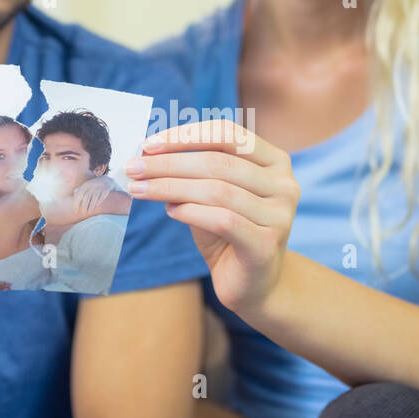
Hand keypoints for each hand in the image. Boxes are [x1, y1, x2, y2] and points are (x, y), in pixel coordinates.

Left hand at [71, 174, 116, 213]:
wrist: (106, 180)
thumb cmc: (93, 185)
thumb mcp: (86, 186)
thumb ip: (79, 190)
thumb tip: (74, 194)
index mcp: (86, 185)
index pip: (79, 195)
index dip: (76, 203)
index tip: (76, 210)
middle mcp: (92, 186)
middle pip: (87, 197)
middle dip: (84, 206)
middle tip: (83, 213)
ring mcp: (100, 187)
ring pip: (94, 198)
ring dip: (91, 206)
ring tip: (89, 212)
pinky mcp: (107, 189)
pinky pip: (102, 196)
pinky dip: (99, 201)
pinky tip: (97, 205)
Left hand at [128, 120, 298, 319]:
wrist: (254, 283)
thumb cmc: (229, 232)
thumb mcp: (213, 193)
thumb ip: (194, 171)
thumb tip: (148, 154)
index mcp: (275, 161)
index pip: (228, 134)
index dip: (185, 136)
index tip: (148, 144)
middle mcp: (284, 184)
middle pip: (218, 162)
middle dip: (169, 163)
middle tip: (134, 167)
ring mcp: (280, 215)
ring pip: (217, 190)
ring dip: (171, 187)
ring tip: (140, 189)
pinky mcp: (267, 245)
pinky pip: (222, 220)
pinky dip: (190, 212)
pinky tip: (170, 211)